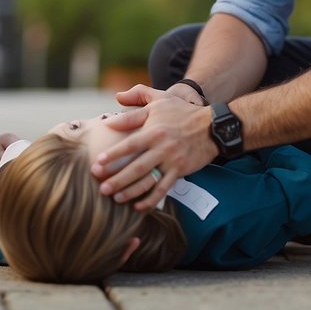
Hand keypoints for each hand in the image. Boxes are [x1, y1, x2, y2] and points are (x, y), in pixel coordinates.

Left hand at [91, 85, 217, 210]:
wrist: (212, 126)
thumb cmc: (181, 112)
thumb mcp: (159, 102)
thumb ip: (135, 103)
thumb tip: (114, 107)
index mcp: (154, 131)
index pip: (130, 145)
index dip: (114, 155)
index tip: (98, 164)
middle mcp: (162, 147)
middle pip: (137, 166)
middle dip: (118, 179)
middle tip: (101, 189)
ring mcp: (172, 161)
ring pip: (149, 180)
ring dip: (131, 191)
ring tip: (116, 199)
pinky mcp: (180, 171)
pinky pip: (164, 188)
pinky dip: (151, 199)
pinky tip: (138, 206)